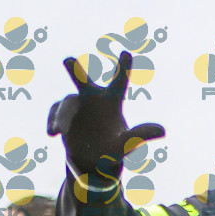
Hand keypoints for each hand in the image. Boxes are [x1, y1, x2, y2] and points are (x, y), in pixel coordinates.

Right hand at [47, 51, 164, 178]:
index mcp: (111, 102)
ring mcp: (76, 106)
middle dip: (75, 71)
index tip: (127, 53)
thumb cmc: (113, 150)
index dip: (123, 68)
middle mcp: (92, 99)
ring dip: (62, 116)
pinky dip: (52, 122)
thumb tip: (163, 130)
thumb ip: (140, 135)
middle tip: (68, 60)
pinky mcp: (62, 116)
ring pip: (66, 103)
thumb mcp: (126, 144)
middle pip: (83, 82)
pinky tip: (52, 134)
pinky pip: (54, 114)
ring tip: (60, 131)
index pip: (119, 83)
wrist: (91, 162)